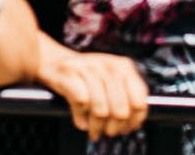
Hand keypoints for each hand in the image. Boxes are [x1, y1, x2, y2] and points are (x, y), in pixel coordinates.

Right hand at [34, 37, 148, 141]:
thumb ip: (126, 97)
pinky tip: (82, 121)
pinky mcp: (70, 75)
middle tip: (107, 132)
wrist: (55, 62)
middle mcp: (108, 65)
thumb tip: (134, 124)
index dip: (133, 121)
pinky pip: (81, 104)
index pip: (139, 102)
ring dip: (96, 127)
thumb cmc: (86, 77)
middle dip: (114, 127)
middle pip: (120, 110)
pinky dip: (81, 118)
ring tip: (93, 130)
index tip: (126, 128)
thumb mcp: (112, 80)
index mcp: (124, 67)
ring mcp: (89, 69)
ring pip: (101, 110)